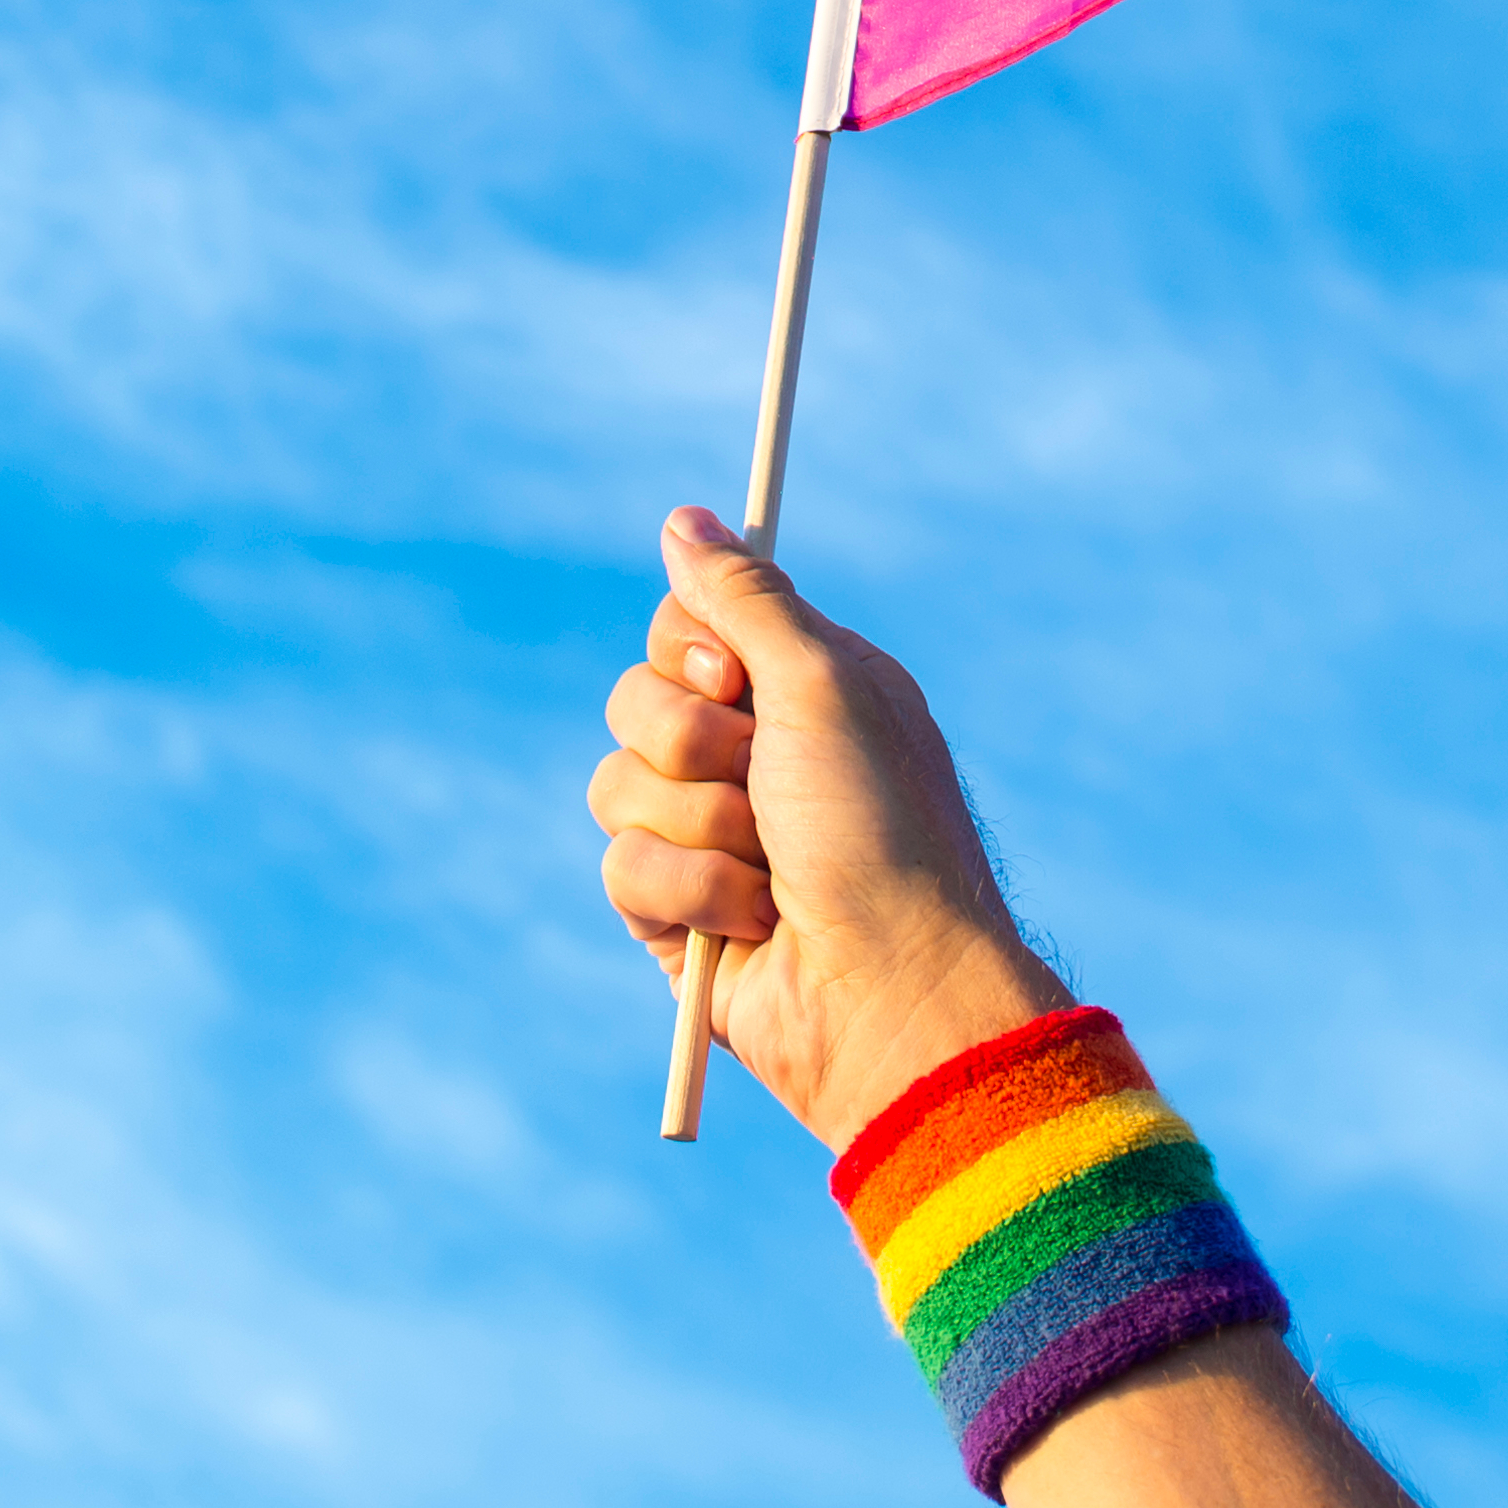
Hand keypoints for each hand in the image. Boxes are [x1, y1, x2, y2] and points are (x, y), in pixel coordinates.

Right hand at [590, 506, 1064, 1147]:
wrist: (889, 991)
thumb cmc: (881, 831)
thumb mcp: (824, 684)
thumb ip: (745, 598)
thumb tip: (683, 516)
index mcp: (799, 689)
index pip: (686, 624)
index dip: (689, 647)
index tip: (731, 676)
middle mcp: (754, 755)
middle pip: (637, 699)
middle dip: (691, 741)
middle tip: (759, 778)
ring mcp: (710, 835)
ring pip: (618, 782)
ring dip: (698, 823)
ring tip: (769, 865)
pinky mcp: (677, 914)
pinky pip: (622, 865)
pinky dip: (689, 891)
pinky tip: (751, 923)